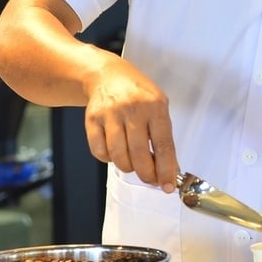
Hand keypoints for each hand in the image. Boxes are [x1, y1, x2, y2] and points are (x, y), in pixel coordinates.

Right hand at [82, 56, 176, 189]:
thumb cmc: (138, 94)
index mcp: (155, 106)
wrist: (108, 75)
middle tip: (150, 179)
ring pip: (119, 157)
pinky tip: (115, 151)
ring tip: (133, 162)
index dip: (166, 170)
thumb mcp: (159, 107)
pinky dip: (108, 159)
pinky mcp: (92, 119)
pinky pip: (100, 152)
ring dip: (128, 167)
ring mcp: (110, 114)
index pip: (163, 145)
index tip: (168, 186)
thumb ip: (164, 137)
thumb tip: (170, 170)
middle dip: (147, 175)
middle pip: (139, 155)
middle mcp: (133, 109)